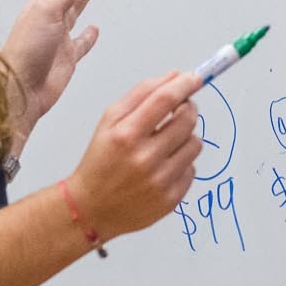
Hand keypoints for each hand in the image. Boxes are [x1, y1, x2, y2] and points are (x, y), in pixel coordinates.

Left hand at [1, 0, 116, 137]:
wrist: (20, 91)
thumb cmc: (25, 52)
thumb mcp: (47, 11)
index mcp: (44, 3)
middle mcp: (51, 18)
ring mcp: (59, 38)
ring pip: (77, 10)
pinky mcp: (67, 58)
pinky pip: (81, 43)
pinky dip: (90, 35)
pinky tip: (94, 30)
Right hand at [67, 70, 204, 239]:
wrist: (91, 208)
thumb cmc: (100, 160)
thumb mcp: (109, 121)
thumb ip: (141, 94)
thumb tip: (175, 76)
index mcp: (126, 135)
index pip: (165, 99)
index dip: (185, 84)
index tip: (195, 78)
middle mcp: (144, 158)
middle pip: (187, 120)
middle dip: (188, 108)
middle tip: (181, 109)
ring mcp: (160, 181)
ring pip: (195, 144)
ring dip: (186, 138)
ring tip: (166, 143)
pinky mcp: (171, 199)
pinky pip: (192, 169)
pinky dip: (182, 163)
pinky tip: (163, 167)